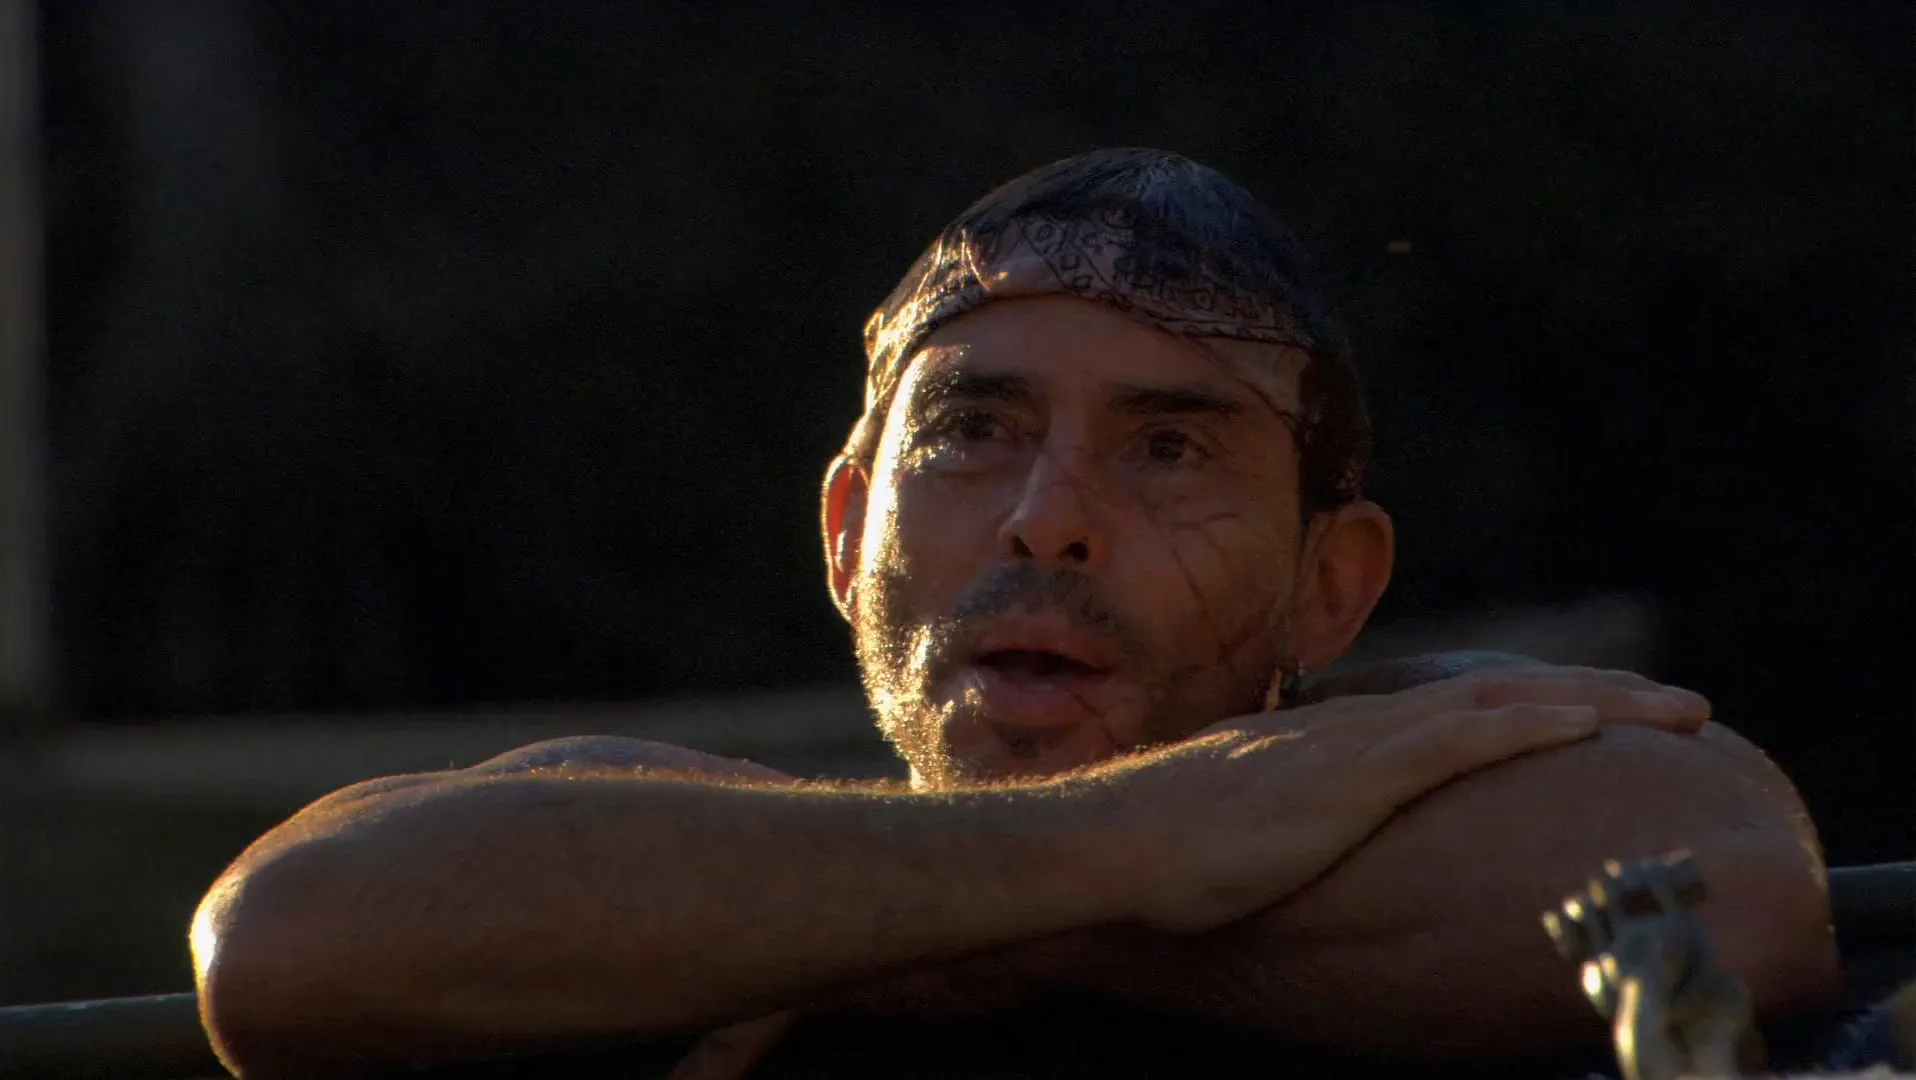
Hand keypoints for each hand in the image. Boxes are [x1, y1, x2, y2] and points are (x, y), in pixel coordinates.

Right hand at [1075, 666, 1710, 933]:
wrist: (1111, 842)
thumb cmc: (1164, 852)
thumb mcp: (1249, 833)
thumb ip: (1293, 827)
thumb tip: (1310, 847)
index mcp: (1342, 742)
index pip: (1458, 708)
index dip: (1537, 704)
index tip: (1601, 709)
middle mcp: (1361, 727)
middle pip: (1498, 691)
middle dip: (1597, 689)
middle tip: (1678, 702)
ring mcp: (1360, 747)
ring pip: (1498, 703)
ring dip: (1595, 699)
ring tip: (1675, 707)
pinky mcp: (1352, 778)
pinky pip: (1456, 741)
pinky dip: (1526, 726)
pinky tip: (1584, 724)